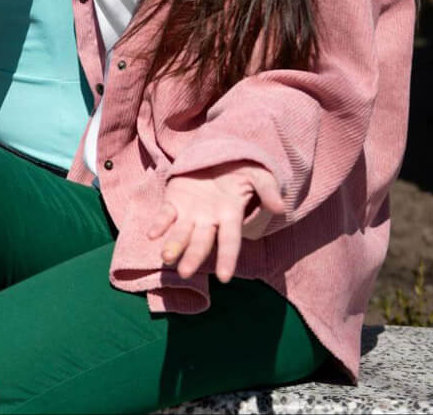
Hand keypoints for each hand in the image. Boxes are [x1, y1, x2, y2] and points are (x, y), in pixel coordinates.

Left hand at [147, 162, 282, 282]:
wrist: (218, 155)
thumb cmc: (241, 169)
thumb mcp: (258, 175)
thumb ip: (267, 190)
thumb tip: (281, 208)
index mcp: (231, 215)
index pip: (230, 240)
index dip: (227, 258)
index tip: (224, 278)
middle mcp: (209, 219)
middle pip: (202, 242)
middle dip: (193, 257)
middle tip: (184, 273)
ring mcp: (190, 212)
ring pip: (181, 233)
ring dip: (173, 246)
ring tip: (166, 258)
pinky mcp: (174, 201)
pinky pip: (165, 215)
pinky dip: (159, 225)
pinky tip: (151, 234)